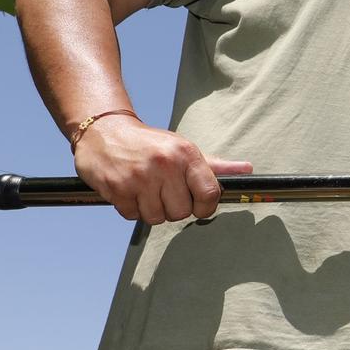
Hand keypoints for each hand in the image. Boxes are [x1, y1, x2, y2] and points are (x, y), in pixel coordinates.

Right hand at [74, 115, 249, 223]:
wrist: (103, 131)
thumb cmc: (149, 145)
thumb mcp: (183, 149)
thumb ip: (214, 165)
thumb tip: (246, 169)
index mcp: (185, 154)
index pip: (210, 194)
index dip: (205, 207)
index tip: (197, 205)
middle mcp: (164, 164)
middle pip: (182, 212)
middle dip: (173, 207)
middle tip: (162, 190)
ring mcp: (139, 177)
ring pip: (156, 218)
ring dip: (151, 209)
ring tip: (144, 189)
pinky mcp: (116, 188)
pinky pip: (132, 216)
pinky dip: (131, 208)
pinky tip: (129, 189)